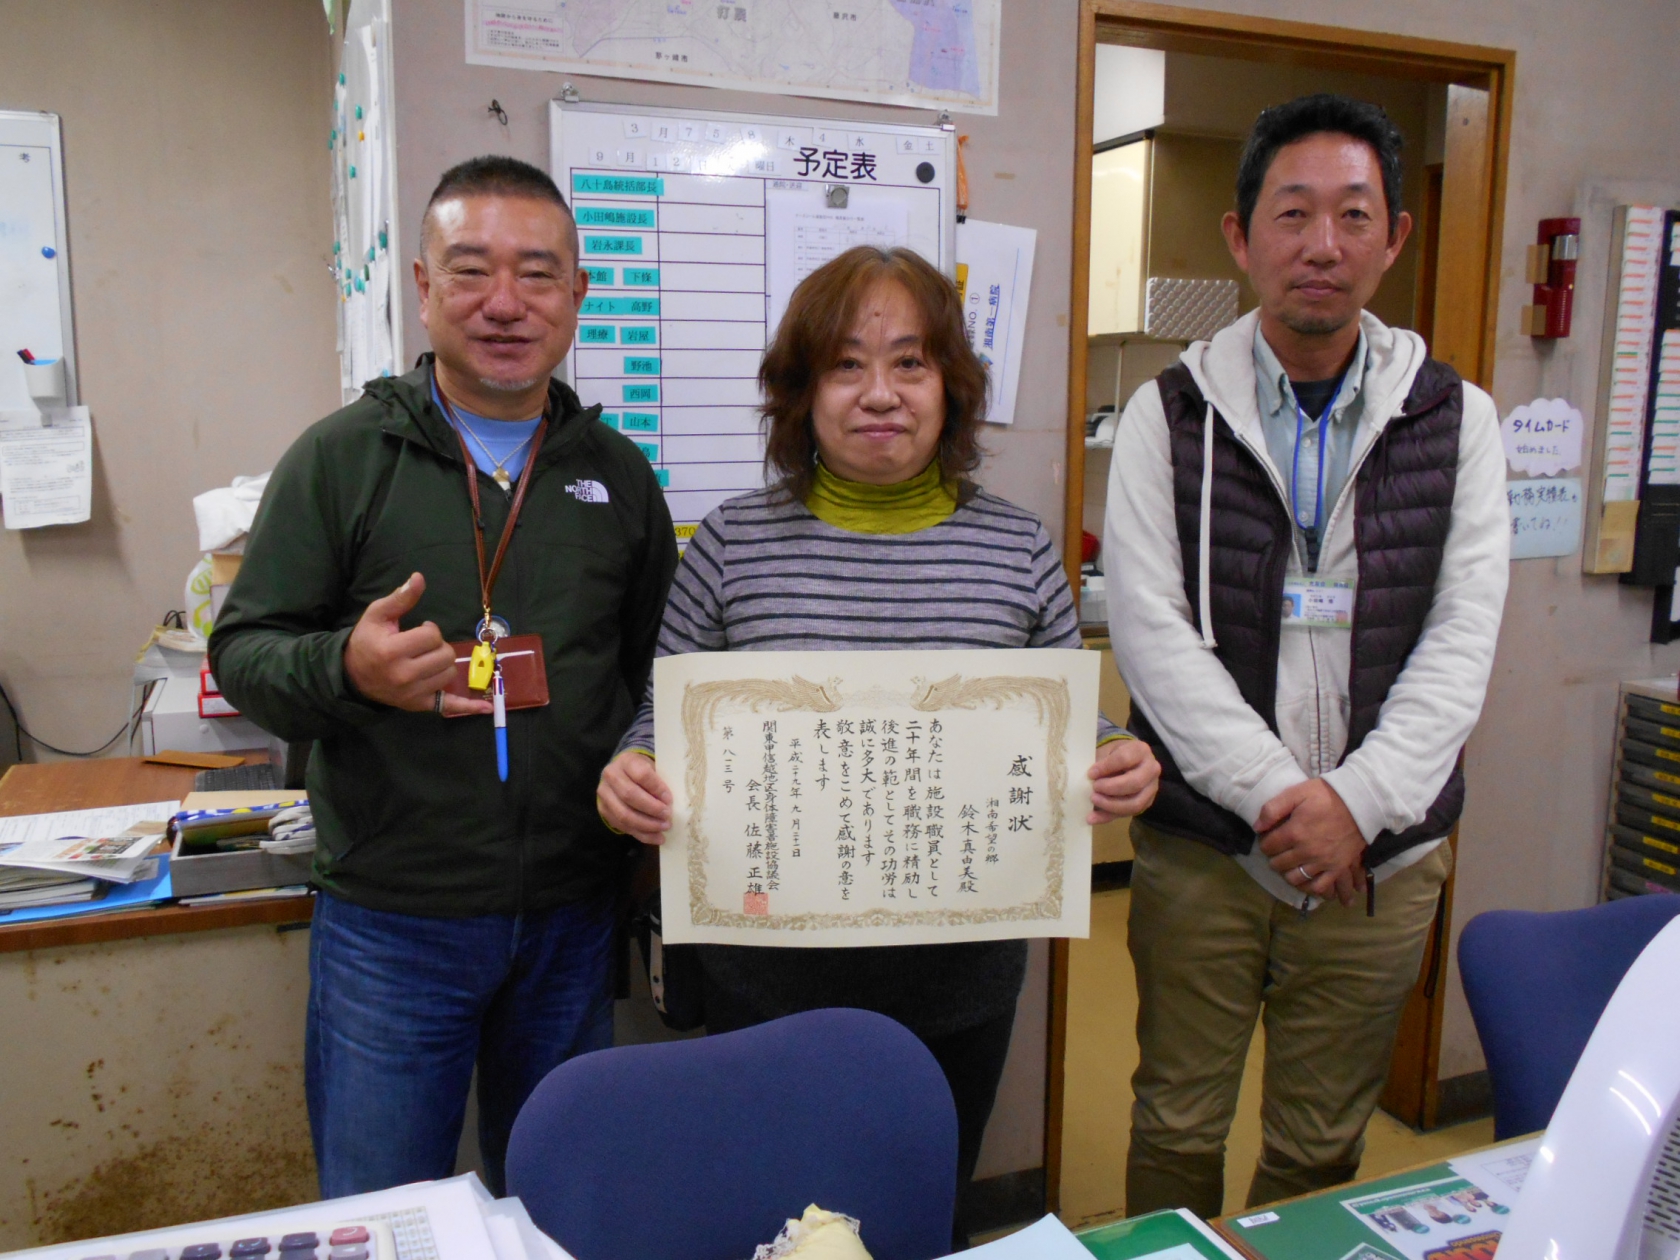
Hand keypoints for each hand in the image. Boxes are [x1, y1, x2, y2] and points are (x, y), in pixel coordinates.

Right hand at [343, 572, 491, 715]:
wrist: (353, 675)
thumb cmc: (367, 641)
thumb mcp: (377, 615)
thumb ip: (400, 598)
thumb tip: (419, 578)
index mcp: (391, 651)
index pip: (432, 636)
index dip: (429, 629)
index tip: (419, 630)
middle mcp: (403, 675)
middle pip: (445, 655)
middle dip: (438, 645)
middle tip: (423, 646)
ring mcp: (412, 693)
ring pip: (450, 673)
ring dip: (444, 663)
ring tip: (427, 660)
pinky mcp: (419, 705)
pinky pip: (449, 706)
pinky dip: (467, 706)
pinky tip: (485, 708)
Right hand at [597, 750, 672, 845]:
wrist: (623, 773)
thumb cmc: (644, 771)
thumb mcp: (653, 768)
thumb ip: (660, 782)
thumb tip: (669, 804)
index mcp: (626, 761)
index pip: (641, 775)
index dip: (656, 788)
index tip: (669, 799)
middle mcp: (611, 776)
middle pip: (629, 795)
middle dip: (651, 809)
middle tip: (668, 817)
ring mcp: (604, 794)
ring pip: (623, 814)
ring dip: (646, 825)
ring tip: (664, 828)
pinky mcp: (604, 810)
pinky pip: (622, 826)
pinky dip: (642, 834)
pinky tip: (657, 837)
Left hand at [1087, 738, 1159, 823]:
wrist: (1125, 761)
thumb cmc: (1113, 754)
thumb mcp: (1106, 752)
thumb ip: (1099, 764)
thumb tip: (1087, 781)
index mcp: (1141, 750)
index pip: (1125, 759)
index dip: (1106, 767)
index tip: (1090, 773)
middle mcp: (1151, 769)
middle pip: (1135, 783)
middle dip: (1111, 788)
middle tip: (1094, 787)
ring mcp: (1151, 789)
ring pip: (1135, 803)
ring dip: (1111, 805)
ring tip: (1093, 800)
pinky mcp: (1145, 804)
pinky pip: (1128, 814)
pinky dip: (1107, 817)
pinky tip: (1092, 818)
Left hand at [1256, 779, 1366, 905]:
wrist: (1359, 803)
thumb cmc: (1326, 795)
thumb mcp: (1296, 793)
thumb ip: (1273, 809)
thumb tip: (1257, 827)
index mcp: (1294, 833)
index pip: (1268, 847)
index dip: (1265, 842)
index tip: (1269, 838)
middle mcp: (1306, 852)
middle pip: (1279, 865)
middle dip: (1274, 858)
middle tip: (1279, 851)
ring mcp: (1323, 862)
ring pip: (1295, 879)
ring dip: (1288, 873)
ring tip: (1290, 864)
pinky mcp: (1338, 868)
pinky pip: (1320, 887)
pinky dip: (1311, 887)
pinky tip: (1307, 880)